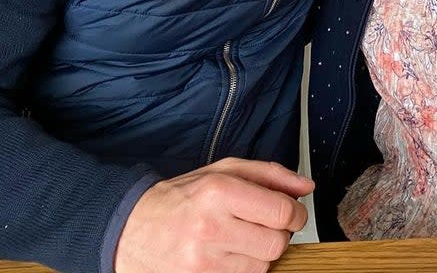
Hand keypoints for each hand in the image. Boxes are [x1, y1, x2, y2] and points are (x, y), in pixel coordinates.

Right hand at [113, 157, 314, 272]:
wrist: (130, 230)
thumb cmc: (180, 199)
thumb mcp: (221, 172)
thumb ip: (268, 175)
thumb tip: (306, 187)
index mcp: (218, 191)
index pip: (282, 212)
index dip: (295, 214)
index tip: (290, 213)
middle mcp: (210, 227)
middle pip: (277, 243)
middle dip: (277, 234)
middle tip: (260, 226)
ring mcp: (203, 261)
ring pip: (263, 266)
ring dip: (258, 254)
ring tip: (236, 240)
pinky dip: (241, 269)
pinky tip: (224, 256)